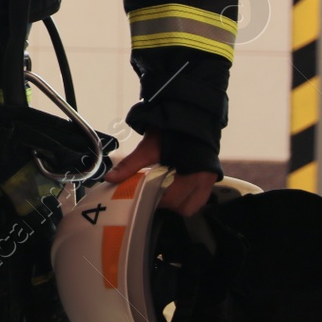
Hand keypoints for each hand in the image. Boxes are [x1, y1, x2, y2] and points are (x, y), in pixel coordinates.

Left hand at [103, 130, 217, 215]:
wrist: (189, 115)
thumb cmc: (170, 131)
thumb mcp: (148, 147)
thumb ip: (130, 164)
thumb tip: (110, 178)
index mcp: (191, 171)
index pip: (172, 198)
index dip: (155, 198)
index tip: (143, 193)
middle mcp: (204, 179)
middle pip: (184, 207)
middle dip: (166, 202)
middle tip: (153, 191)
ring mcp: (210, 180)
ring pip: (193, 206)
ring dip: (177, 202)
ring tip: (164, 189)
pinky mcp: (211, 179)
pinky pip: (199, 198)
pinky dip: (186, 197)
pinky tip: (175, 187)